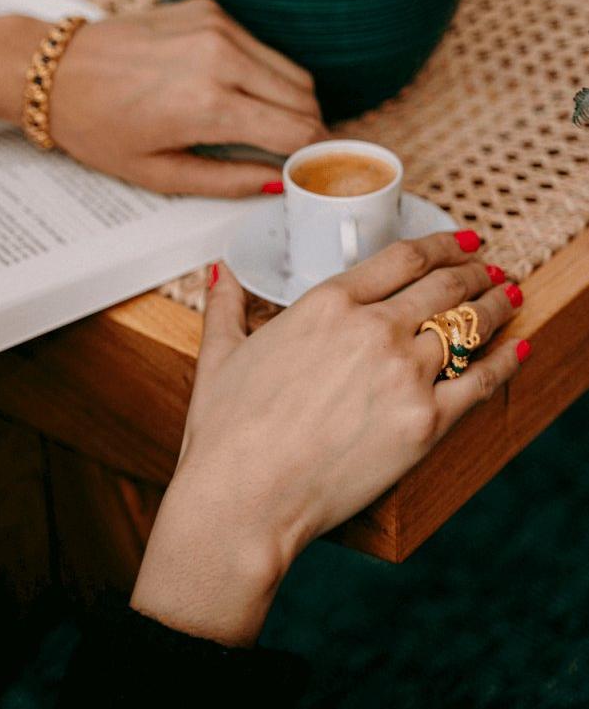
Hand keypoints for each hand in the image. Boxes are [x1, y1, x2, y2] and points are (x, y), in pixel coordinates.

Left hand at [49, 0, 326, 195]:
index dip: (312, 154)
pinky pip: (261, 48)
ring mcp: (217, 26)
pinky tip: (239, 94)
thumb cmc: (98, 127)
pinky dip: (263, 75)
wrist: (56, 72)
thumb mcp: (160, 174)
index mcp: (208, 105)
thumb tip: (274, 182)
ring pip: (290, 70)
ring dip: (291, 102)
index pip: (296, 130)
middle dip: (307, 130)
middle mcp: (220, 57)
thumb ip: (226, 181)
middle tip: (294, 154)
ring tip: (269, 129)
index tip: (311, 169)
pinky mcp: (209, 10)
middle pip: (303, 97)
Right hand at [131, 234, 525, 644]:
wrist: (244, 493)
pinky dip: (505, 362)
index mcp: (326, 304)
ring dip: (494, 308)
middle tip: (488, 270)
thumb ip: (225, 306)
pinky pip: (481, 382)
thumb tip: (220, 273)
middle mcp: (373, 329)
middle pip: (443, 287)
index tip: (459, 242)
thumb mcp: (219, 354)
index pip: (401, 258)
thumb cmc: (227, 428)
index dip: (439, 244)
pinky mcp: (425, 422)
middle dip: (473, 272)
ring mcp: (405, 374)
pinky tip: (517, 348)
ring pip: (468, 328)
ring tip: (508, 299)